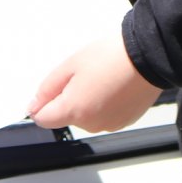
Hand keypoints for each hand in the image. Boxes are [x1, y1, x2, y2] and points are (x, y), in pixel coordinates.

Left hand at [28, 27, 161, 133]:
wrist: (147, 57)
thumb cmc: (111, 57)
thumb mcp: (70, 65)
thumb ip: (48, 88)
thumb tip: (34, 105)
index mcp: (74, 110)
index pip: (43, 119)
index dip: (41, 104)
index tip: (47, 91)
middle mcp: (92, 124)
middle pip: (66, 116)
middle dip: (68, 98)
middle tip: (81, 74)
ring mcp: (110, 124)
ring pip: (86, 116)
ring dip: (87, 100)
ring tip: (100, 76)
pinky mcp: (124, 121)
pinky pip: (105, 115)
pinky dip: (104, 103)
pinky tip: (112, 84)